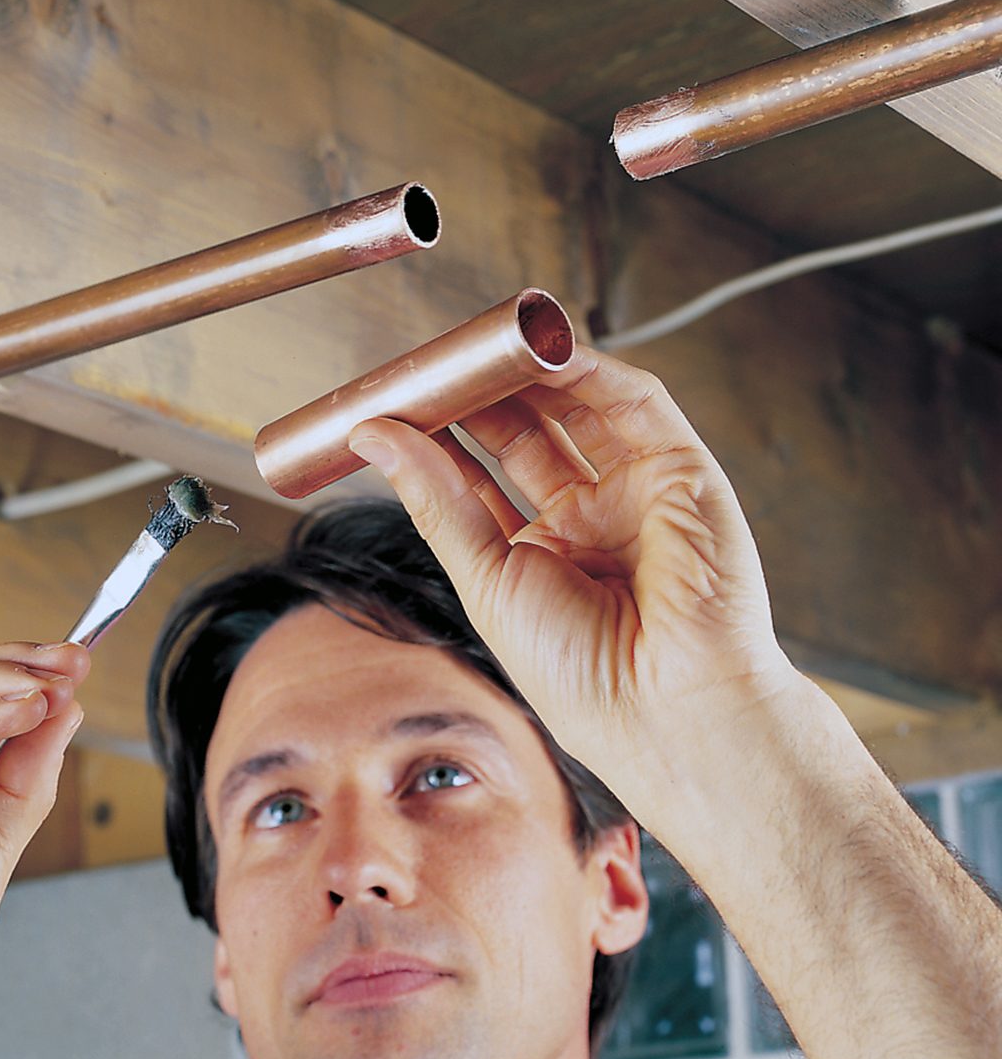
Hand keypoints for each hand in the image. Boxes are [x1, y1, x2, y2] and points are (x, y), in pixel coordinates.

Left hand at [349, 348, 794, 808]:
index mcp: (544, 555)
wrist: (670, 711)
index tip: (401, 403)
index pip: (486, 476)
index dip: (445, 436)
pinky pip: (634, 403)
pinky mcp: (683, 471)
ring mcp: (638, 492)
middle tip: (438, 365)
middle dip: (482, 397)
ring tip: (479, 347)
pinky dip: (589, 370)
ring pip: (577, 409)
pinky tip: (542, 351)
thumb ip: (437, 500)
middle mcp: (592, 520)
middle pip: (529, 434)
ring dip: (529, 374)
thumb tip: (375, 438)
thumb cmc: (582, 673)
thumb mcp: (487, 579)